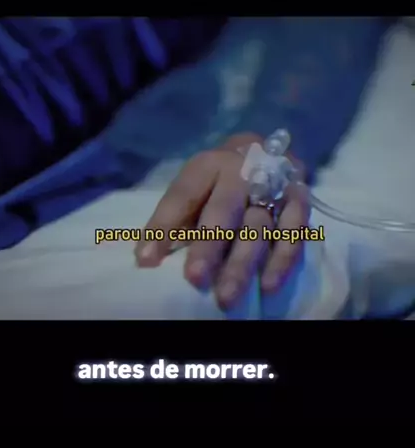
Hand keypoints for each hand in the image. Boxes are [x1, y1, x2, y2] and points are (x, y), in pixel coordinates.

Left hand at [134, 133, 309, 308]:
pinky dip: (281, 259)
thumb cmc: (219, 182)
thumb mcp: (195, 187)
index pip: (183, 195)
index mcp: (208, 165)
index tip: (146, 259)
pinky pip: (294, 233)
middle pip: (224, 210)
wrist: (269, 151)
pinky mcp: (300, 202)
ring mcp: (274, 187)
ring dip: (242, 263)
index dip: (163, 226)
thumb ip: (173, 218)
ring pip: (258, 227)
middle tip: (194, 279)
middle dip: (209, 246)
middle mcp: (241, 172)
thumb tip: (146, 258)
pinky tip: (267, 285)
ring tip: (226, 297)